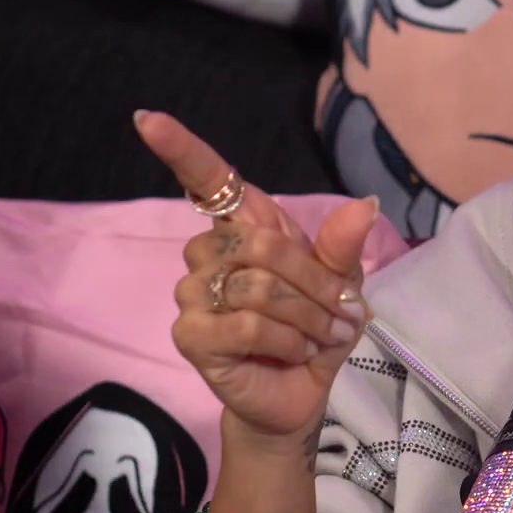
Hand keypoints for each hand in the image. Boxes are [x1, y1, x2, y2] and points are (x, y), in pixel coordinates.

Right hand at [136, 110, 377, 449]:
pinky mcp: (191, 334)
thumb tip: (364, 203)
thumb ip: (343, 246)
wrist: (301, 394)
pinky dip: (283, 339)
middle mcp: (210, 255)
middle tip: (341, 313)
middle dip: (314, 281)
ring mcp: (194, 294)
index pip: (208, 181)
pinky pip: (243, 323)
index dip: (180, 149)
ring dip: (305, 316)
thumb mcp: (341, 286)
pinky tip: (291, 351)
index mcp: (245, 230)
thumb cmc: (314, 332)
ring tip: (320, 337)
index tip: (148, 119)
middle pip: (260, 244)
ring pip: (256, 287)